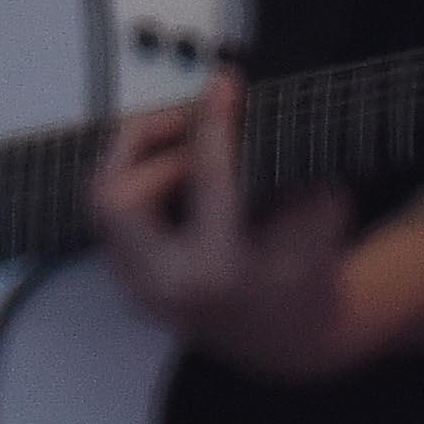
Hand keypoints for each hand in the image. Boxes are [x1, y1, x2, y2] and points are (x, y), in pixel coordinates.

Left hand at [90, 77, 366, 381]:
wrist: (289, 338)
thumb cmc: (307, 277)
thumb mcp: (318, 216)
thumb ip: (289, 162)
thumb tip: (244, 107)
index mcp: (219, 273)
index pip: (205, 179)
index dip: (216, 123)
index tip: (224, 86)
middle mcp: (167, 286)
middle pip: (121, 194)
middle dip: (153, 144)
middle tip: (192, 120)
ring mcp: (139, 287)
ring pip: (105, 199)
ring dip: (137, 157)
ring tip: (181, 137)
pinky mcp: (128, 278)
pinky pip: (112, 214)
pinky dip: (137, 178)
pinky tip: (174, 165)